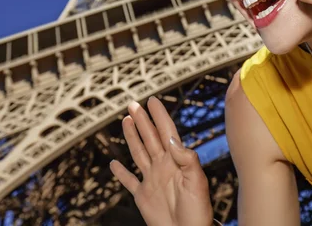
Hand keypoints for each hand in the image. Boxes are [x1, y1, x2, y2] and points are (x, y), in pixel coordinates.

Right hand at [110, 96, 212, 225]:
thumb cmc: (197, 211)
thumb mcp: (197, 182)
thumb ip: (187, 159)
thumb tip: (172, 139)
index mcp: (176, 161)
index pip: (166, 132)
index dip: (159, 116)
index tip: (152, 100)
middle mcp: (163, 166)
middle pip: (150, 138)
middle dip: (142, 120)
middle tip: (133, 104)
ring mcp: (152, 180)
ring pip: (139, 153)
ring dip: (132, 137)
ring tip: (126, 121)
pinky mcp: (143, 196)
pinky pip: (129, 181)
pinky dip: (120, 173)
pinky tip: (114, 164)